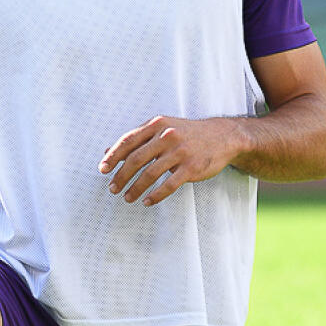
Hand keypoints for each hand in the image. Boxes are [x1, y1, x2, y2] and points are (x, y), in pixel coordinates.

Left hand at [99, 115, 247, 206]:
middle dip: (121, 176)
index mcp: (157, 124)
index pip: (128, 140)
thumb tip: (107, 152)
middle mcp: (167, 136)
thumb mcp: (162, 128)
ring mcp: (179, 152)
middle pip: (136, 159)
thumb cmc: (186, 133)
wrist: (222, 136)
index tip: (102, 169)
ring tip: (127, 198)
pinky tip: (146, 201)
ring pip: (150, 174)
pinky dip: (155, 195)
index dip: (113, 156)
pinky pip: (168, 185)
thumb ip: (137, 138)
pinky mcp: (191, 168)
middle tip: (113, 188)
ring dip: (135, 188)